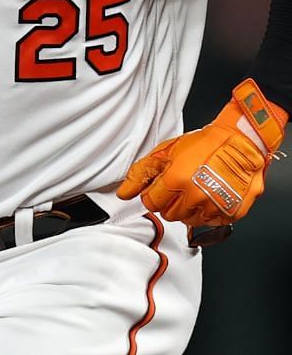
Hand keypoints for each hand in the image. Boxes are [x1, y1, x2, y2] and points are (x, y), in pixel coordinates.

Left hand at [117, 78, 285, 225]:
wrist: (241, 142)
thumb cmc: (205, 144)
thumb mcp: (166, 152)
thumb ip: (141, 173)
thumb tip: (123, 193)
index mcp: (176, 180)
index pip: (151, 204)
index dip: (153, 195)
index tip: (159, 189)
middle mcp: (196, 195)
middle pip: (169, 214)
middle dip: (169, 203)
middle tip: (179, 187)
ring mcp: (216, 206)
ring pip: (190, 221)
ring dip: (189, 209)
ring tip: (196, 190)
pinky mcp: (233, 212)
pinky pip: (211, 222)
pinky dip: (209, 213)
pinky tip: (210, 196)